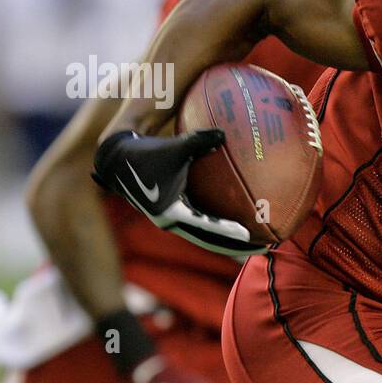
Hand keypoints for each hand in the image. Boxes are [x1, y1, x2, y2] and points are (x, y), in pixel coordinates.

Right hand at [93, 129, 265, 256]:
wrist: (117, 160)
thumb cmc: (148, 152)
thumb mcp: (175, 147)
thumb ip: (200, 140)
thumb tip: (223, 134)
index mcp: (171, 210)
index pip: (205, 224)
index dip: (227, 230)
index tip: (248, 235)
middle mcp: (171, 221)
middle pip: (209, 241)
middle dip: (236, 247)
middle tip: (264, 248)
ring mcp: (172, 222)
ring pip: (205, 239)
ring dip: (229, 244)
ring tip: (257, 246)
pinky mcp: (172, 217)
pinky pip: (200, 229)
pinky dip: (218, 232)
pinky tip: (238, 230)